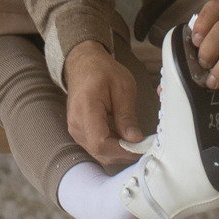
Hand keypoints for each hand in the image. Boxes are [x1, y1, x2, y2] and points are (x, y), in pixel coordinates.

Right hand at [62, 39, 141, 167]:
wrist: (84, 65)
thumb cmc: (102, 71)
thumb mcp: (122, 88)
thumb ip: (127, 116)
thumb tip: (135, 139)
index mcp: (85, 108)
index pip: (101, 143)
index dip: (122, 150)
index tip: (140, 146)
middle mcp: (76, 123)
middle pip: (101, 152)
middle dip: (124, 152)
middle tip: (143, 144)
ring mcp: (75, 130)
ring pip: (99, 153)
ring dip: (118, 151)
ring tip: (134, 139)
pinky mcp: (79, 132)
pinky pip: (96, 148)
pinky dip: (111, 147)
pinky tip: (123, 137)